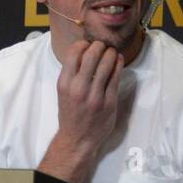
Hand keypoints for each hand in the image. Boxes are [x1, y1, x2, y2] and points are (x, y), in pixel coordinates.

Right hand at [54, 39, 122, 159]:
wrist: (77, 138)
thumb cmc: (70, 113)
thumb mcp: (63, 92)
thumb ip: (71, 74)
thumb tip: (84, 51)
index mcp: (64, 83)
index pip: (73, 53)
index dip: (83, 44)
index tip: (88, 44)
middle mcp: (78, 88)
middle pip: (91, 55)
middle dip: (99, 46)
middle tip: (103, 45)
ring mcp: (94, 95)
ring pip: (106, 64)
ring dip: (111, 53)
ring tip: (112, 52)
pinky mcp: (109, 102)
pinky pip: (116, 77)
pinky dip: (119, 64)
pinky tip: (119, 60)